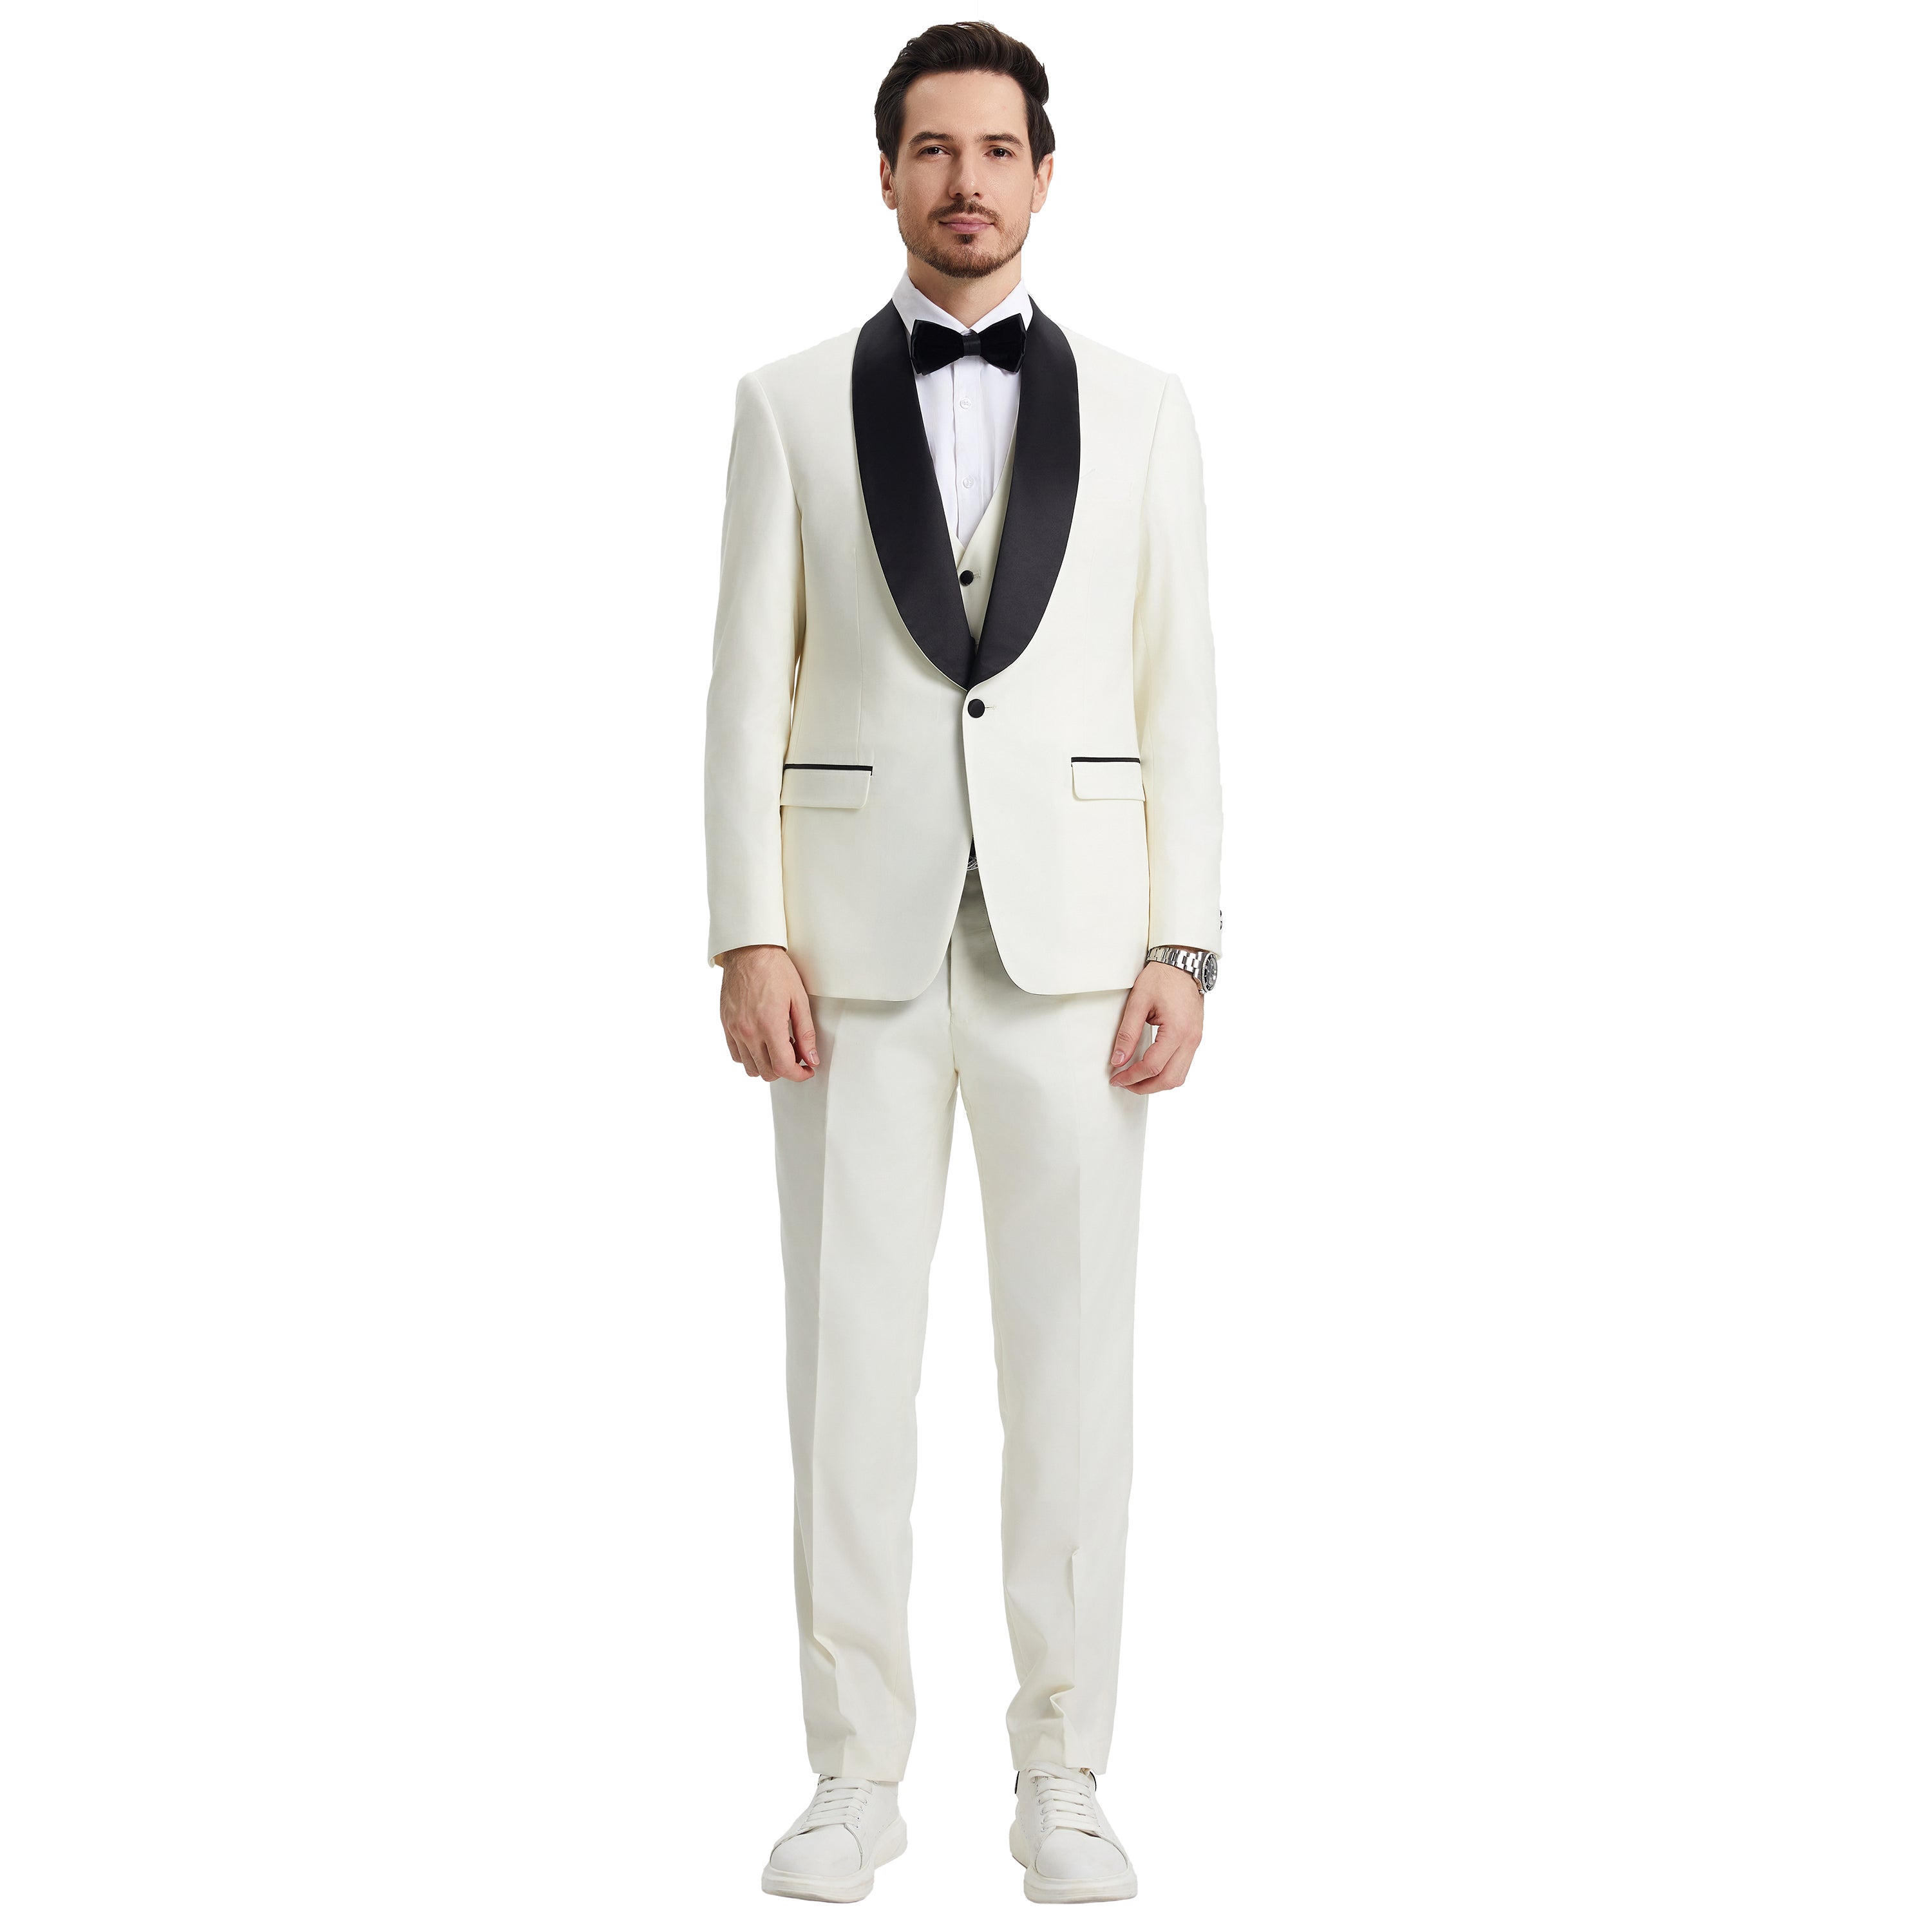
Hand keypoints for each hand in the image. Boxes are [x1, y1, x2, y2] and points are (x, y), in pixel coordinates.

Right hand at [718, 945, 817, 1081]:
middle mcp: (748, 1031)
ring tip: (778, 1046)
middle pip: (767, 1072)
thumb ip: (806, 1033)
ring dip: (767, 1065)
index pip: (783, 1067)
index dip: (799, 1075)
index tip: (807, 1070)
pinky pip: (736, 1055)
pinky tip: (761, 1043)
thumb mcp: (799, 1000)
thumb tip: (812, 1058)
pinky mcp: (725, 1025)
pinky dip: (750, 1056)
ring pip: (750, 1067)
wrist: (749, 951)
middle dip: (785, 1069)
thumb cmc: (775, 970)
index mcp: (769, 1024)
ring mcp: (734, 1029)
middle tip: (796, 1054)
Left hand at [1109, 962, 1203, 1092]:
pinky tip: (1150, 1069)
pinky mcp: (1194, 1039)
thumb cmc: (1162, 978)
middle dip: (1144, 1087)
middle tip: (1124, 1083)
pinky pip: (1183, 1066)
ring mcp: (1195, 1040)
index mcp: (1177, 1030)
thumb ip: (1128, 1033)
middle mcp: (1191, 1039)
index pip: (1153, 1066)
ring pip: (1179, 1077)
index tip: (1116, 1078)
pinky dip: (1166, 1074)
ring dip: (1156, 1084)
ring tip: (1135, 1079)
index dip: (1132, 1076)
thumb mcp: (1138, 1002)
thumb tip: (1118, 1060)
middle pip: (1169, 1079)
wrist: (1182, 964)